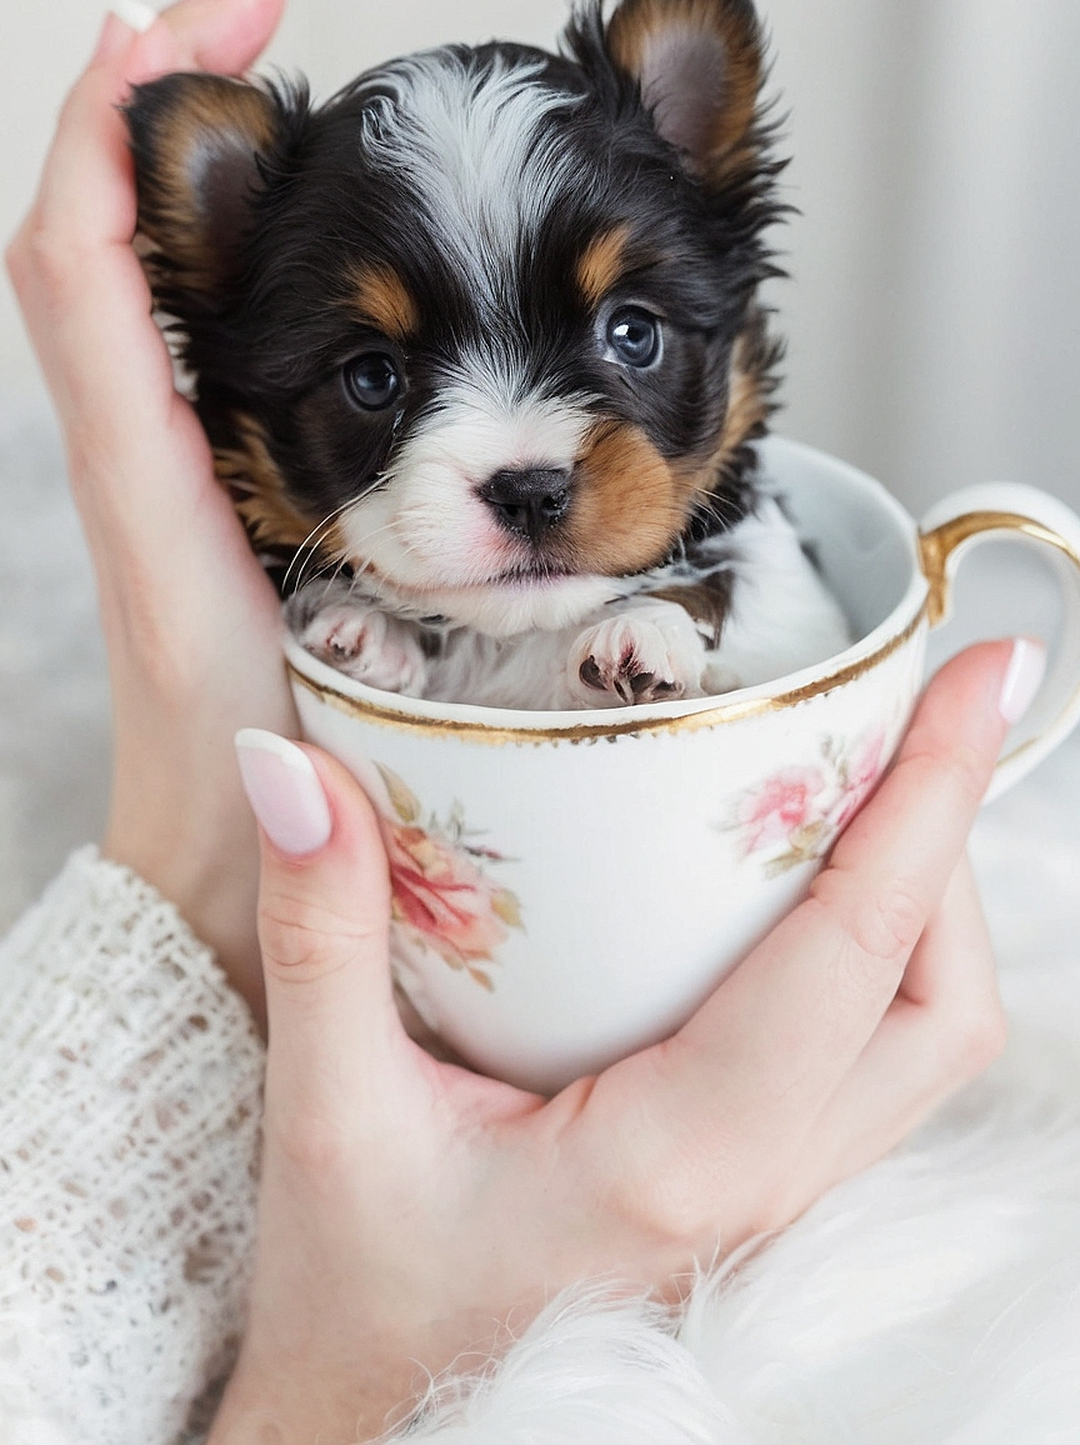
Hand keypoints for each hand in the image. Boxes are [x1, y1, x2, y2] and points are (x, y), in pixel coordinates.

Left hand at [5, 0, 306, 1014]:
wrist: (221, 902)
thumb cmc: (262, 823)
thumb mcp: (303, 712)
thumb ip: (318, 611)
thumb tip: (362, 493)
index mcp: (148, 484)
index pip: (82, 253)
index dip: (128, 109)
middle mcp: (138, 452)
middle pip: (99, 216)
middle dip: (172, 71)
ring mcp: (167, 459)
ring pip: (141, 256)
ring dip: (203, 133)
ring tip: (277, 38)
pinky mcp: (213, 478)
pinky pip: (187, 314)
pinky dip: (239, 222)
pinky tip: (327, 193)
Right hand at [211, 637, 1038, 1440]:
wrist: (373, 1433)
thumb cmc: (358, 1299)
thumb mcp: (325, 1112)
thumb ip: (318, 930)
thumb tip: (293, 762)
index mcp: (679, 1153)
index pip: (855, 946)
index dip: (932, 794)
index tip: (984, 671)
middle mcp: (764, 1184)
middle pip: (942, 998)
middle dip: (945, 840)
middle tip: (899, 713)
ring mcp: (779, 1204)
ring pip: (932, 1042)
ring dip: (926, 904)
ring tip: (855, 787)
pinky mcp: (764, 1199)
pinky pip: (879, 1070)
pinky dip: (882, 961)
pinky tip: (799, 896)